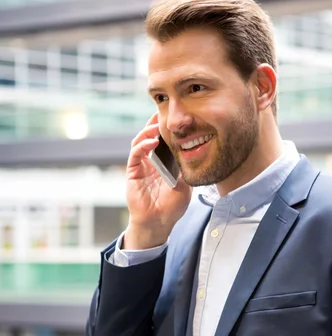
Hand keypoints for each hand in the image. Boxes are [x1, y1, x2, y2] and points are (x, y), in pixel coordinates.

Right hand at [124, 114, 191, 248]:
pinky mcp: (133, 172)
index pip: (163, 141)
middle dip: (155, 124)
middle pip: (150, 137)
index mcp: (163, 163)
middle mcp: (150, 162)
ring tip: (157, 126)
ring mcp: (141, 166)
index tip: (175, 118)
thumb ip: (186, 169)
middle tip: (162, 113)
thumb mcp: (185, 185)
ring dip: (147, 132)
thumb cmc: (171, 207)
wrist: (159, 223)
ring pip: (140, 141)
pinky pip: (135, 154)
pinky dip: (142, 146)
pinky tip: (152, 142)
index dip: (166, 129)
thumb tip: (195, 152)